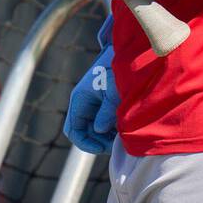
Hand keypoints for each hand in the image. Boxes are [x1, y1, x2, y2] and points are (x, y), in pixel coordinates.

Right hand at [64, 15, 118, 153]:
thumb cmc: (119, 71)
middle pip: (84, 132)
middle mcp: (83, 103)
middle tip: (116, 144)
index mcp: (80, 99)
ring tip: (122, 135)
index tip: (102, 148)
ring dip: (105, 136)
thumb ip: (106, 113)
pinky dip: (110, 128)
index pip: (73, 130)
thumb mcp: (114, 94)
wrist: (130, 54)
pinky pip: (102, 122)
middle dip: (98, 141)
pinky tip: (124, 127)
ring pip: (94, 129)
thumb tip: (98, 130)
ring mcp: (93, 103)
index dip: (85, 143)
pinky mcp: (102, 103)